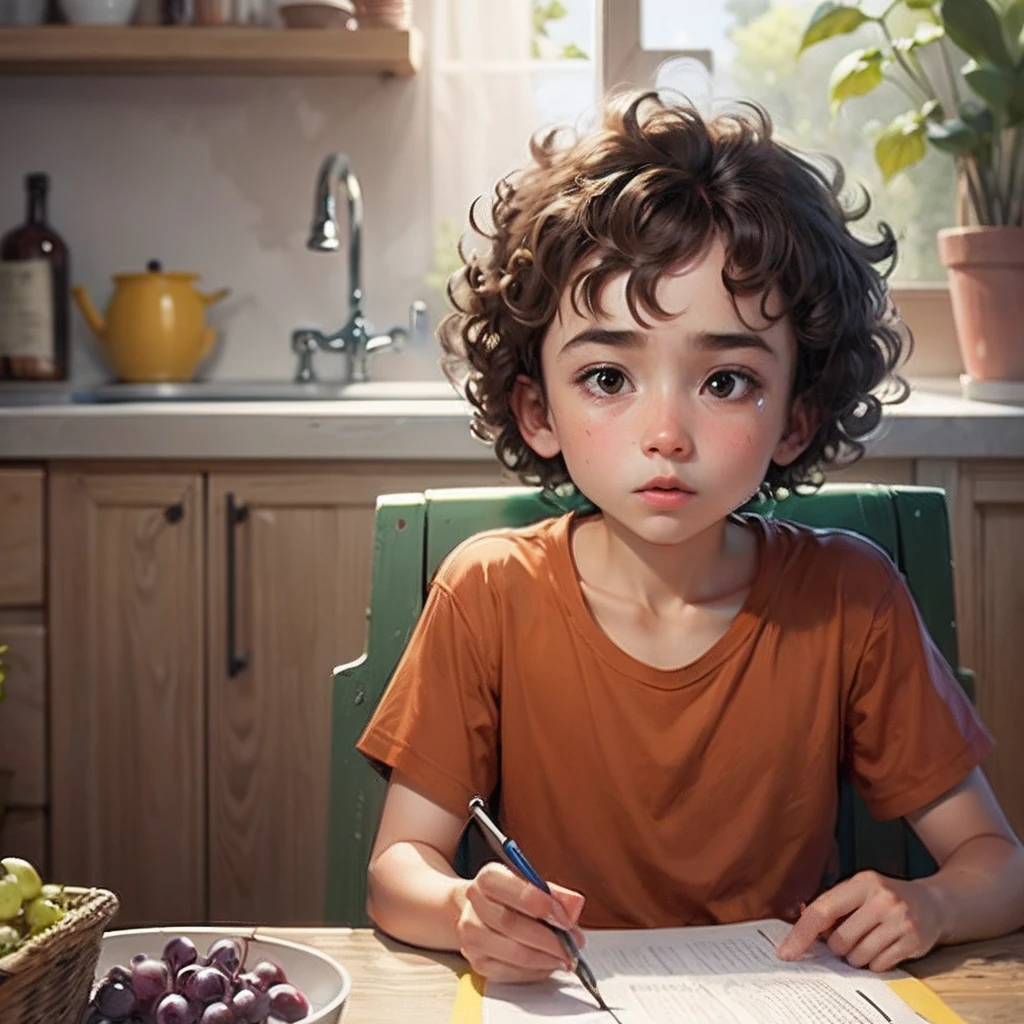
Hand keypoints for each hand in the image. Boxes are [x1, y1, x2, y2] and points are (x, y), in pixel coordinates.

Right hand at [455, 862, 585, 981]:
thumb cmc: (513, 898)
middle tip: (572, 945)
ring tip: (564, 957)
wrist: (482, 912)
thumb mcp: (535, 886)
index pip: (512, 889)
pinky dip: (535, 971)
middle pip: (510, 923)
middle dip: (548, 938)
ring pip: (512, 952)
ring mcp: (471, 935)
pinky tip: (548, 964)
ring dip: (545, 958)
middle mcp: (474, 904)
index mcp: (489, 877)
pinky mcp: (477, 962)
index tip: (566, 919)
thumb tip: (575, 905)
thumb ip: (556, 895)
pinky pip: (509, 973)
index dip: (542, 905)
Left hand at [776, 870, 943, 972]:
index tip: (786, 952)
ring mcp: (900, 921)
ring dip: (856, 956)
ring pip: (858, 957)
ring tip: (868, 940)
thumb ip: (831, 904)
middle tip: (848, 937)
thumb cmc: (886, 898)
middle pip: (840, 940)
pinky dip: (875, 963)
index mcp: (862, 882)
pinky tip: (883, 947)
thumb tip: (798, 925)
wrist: (935, 903)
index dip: (801, 933)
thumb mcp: (859, 891)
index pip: (823, 910)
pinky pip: (879, 966)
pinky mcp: (914, 942)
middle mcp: (882, 899)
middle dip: (837, 946)